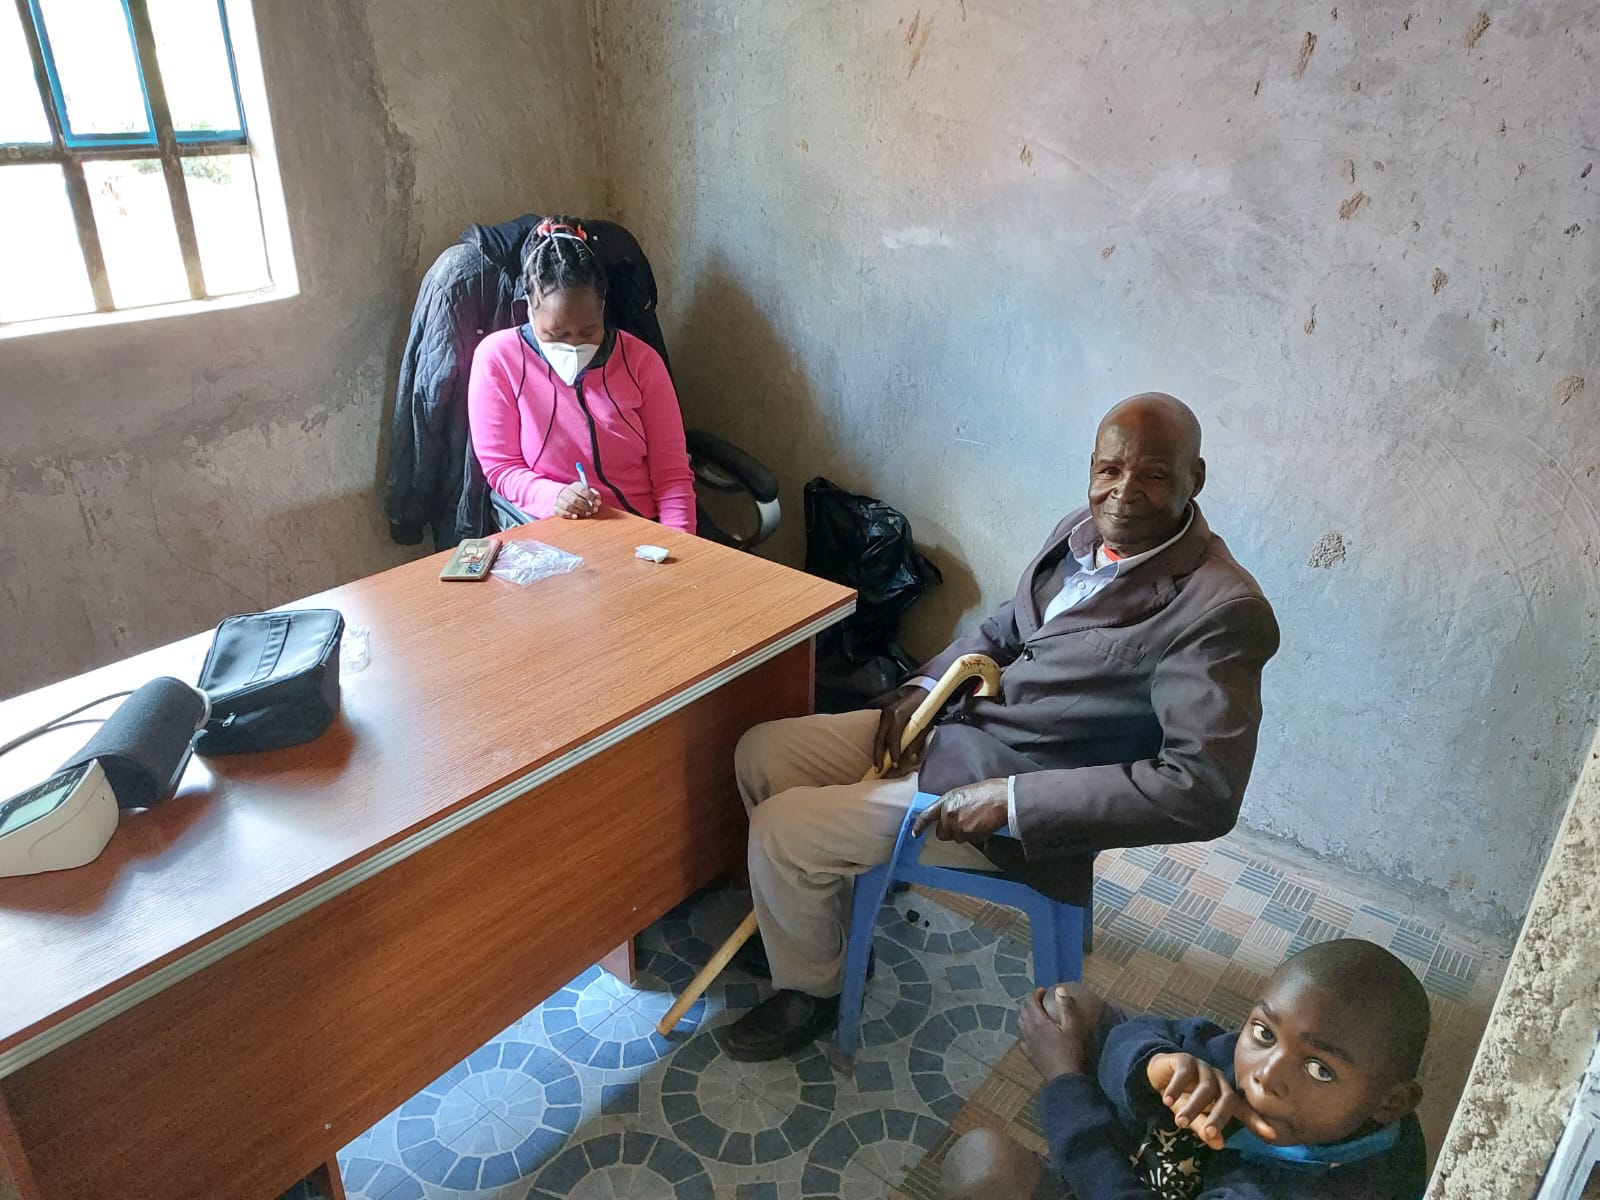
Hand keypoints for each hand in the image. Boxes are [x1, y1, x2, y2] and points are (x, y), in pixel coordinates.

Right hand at [554, 482, 599, 518]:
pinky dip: (568, 515)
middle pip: (575, 500)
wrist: (566, 497)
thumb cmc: (580, 496)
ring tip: (587, 514)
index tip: (598, 503)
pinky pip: (560, 512)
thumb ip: (594, 494)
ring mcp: (559, 500)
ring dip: (579, 511)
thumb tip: (597, 498)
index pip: (582, 490)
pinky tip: (576, 516)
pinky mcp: (556, 508)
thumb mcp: (588, 492)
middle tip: (593, 510)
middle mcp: (566, 492)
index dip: (591, 497)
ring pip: (568, 506)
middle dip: (586, 506)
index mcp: (575, 486)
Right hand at [871, 686, 928, 774]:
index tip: (894, 765)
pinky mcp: (884, 715)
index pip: (892, 738)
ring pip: (878, 736)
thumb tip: (911, 758)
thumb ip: (917, 741)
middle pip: (880, 738)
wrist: (921, 690)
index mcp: (898, 715)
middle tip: (878, 770)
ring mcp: (884, 714)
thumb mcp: (925, 724)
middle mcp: (888, 714)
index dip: (893, 753)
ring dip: (877, 751)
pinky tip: (880, 754)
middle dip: (878, 755)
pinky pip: (880, 732)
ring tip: (877, 765)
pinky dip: (879, 744)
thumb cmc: (926, 707)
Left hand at [911, 778, 1008, 841]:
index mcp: (946, 800)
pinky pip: (969, 840)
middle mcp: (947, 813)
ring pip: (957, 838)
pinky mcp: (966, 833)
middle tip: (964, 824)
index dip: (919, 826)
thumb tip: (950, 816)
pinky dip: (975, 836)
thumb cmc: (988, 792)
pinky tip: (983, 825)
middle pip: (942, 833)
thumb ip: (953, 805)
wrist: (1002, 798)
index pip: (926, 815)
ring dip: (965, 834)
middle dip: (950, 832)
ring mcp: (956, 824)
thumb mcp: (964, 794)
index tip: (915, 834)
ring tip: (977, 821)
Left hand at [1020, 985, 1088, 1079]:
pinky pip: (1023, 1038)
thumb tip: (1059, 989)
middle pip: (1022, 1011)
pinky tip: (1033, 1034)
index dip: (1035, 993)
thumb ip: (1066, 1007)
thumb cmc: (1070, 1051)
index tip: (1043, 991)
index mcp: (1038, 1022)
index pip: (1029, 1001)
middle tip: (1040, 1000)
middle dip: (1029, 1002)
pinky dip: (1026, 1030)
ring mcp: (1027, 1043)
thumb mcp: (1072, 1027)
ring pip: (1020, 1023)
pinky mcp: (1029, 1054)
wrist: (1064, 1079)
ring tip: (1037, 1014)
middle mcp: (1028, 1030)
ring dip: (1026, 1015)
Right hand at [1145, 1052, 1277, 1149]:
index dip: (1256, 1121)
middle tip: (1210, 1133)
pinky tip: (1167, 1100)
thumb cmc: (1181, 1098)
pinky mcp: (1185, 1060)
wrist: (1158, 1075)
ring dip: (1193, 1106)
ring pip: (1204, 1088)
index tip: (1271, 1134)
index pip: (1243, 1109)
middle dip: (1218, 1117)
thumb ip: (1203, 1128)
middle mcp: (1218, 1080)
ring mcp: (1203, 1068)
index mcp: (1224, 1094)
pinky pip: (1184, 1074)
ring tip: (1180, 1122)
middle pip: (1226, 1098)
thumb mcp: (1191, 1116)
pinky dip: (1176, 1088)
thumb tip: (1218, 1144)